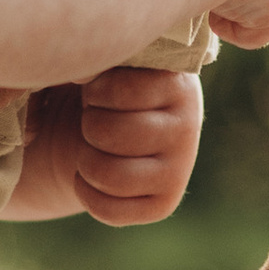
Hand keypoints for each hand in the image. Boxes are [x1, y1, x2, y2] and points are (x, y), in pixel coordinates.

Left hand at [13, 66, 204, 227]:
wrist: (106, 130)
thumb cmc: (100, 88)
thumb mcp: (102, 63)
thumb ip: (92, 59)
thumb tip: (79, 73)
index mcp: (176, 81)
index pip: (121, 90)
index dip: (95, 92)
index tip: (98, 90)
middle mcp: (189, 125)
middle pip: (109, 133)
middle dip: (88, 126)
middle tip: (95, 120)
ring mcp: (180, 169)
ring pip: (109, 175)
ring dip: (86, 160)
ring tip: (93, 146)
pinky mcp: (163, 204)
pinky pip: (109, 210)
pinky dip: (86, 193)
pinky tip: (93, 175)